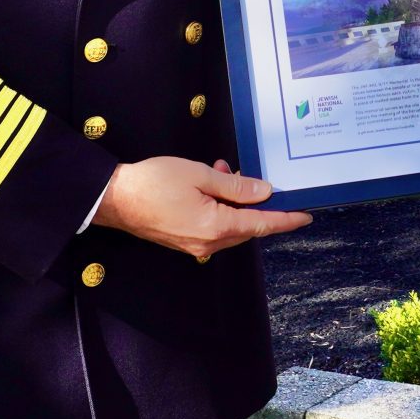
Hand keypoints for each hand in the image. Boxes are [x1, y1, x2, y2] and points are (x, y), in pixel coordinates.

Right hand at [92, 156, 310, 260]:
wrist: (114, 198)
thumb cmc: (153, 182)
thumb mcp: (201, 175)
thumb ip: (236, 186)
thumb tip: (264, 192)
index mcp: (216, 227)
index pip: (262, 224)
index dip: (286, 219)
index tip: (305, 216)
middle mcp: (208, 244)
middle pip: (246, 225)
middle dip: (253, 200)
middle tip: (244, 174)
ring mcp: (195, 246)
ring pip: (229, 225)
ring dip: (232, 201)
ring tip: (219, 172)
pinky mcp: (184, 242)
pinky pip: (213, 227)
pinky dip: (218, 208)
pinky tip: (208, 186)